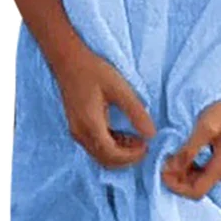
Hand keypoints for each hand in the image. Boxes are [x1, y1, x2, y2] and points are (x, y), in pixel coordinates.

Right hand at [52, 43, 156, 168]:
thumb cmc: (93, 71)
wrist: (68, 60)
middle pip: (105, 160)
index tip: (147, 146)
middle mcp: (80, 133)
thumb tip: (152, 134)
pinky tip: (124, 135)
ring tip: (137, 140)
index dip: (131, 156)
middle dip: (127, 158)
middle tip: (145, 146)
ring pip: (99, 155)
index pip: (112, 155)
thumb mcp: (119, 88)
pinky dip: (111, 146)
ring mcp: (76, 131)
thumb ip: (136, 112)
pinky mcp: (77, 126)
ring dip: (119, 153)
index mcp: (90, 125)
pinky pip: (94, 146)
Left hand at [161, 91, 220, 199]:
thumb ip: (188, 151)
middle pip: (198, 187)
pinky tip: (186, 155)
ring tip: (172, 157)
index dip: (176, 186)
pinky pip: (207, 171)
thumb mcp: (204, 129)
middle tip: (164, 162)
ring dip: (184, 173)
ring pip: (201, 180)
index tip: (163, 172)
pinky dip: (193, 167)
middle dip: (178, 178)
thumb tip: (170, 168)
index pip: (196, 191)